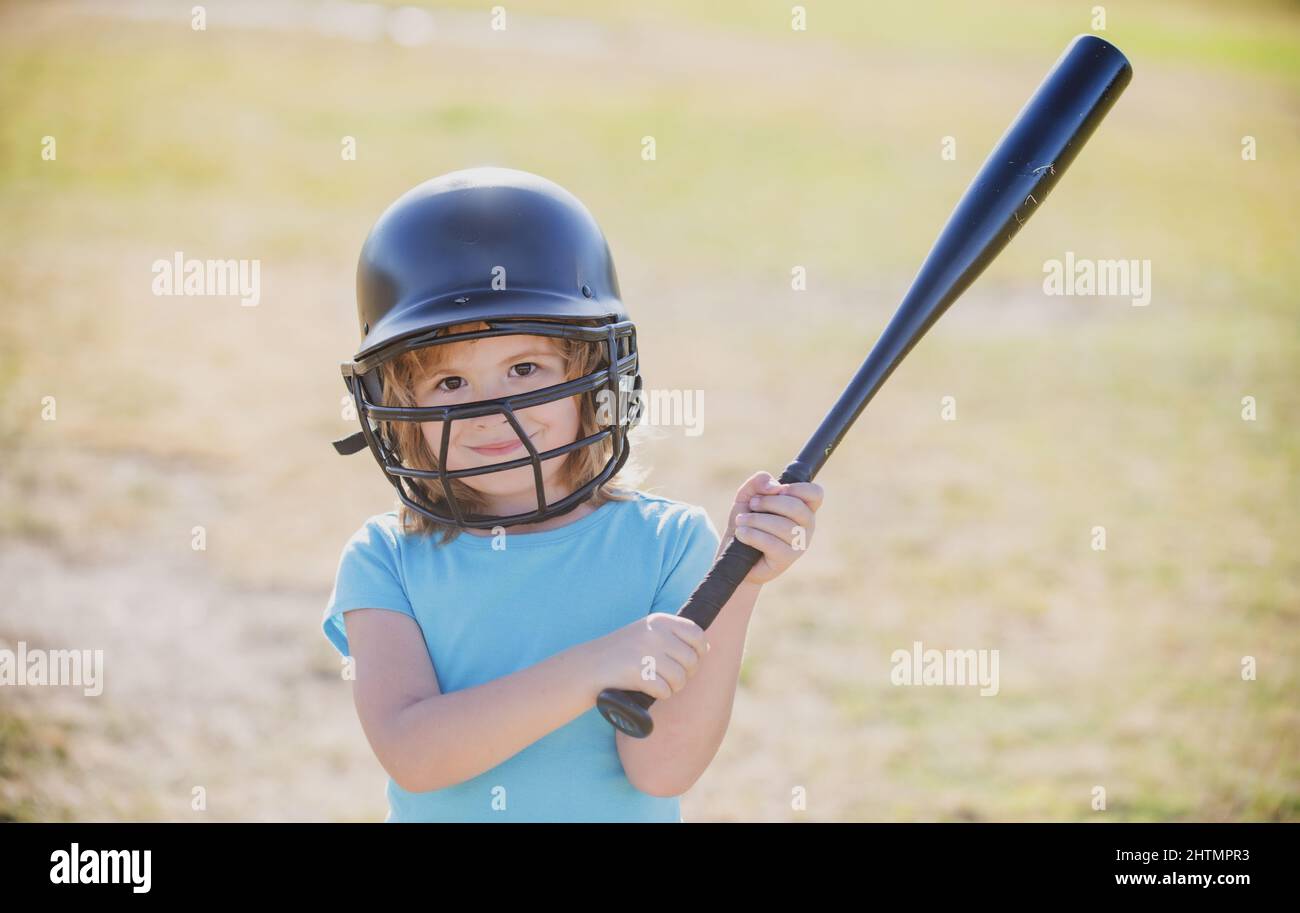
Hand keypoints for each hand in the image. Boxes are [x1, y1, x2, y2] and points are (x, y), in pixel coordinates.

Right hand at [584, 613, 708, 702]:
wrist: (589, 666)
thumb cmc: (622, 652)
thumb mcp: (647, 633)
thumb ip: (674, 636)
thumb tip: (705, 647)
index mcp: (659, 621)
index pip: (697, 634)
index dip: (699, 650)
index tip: (688, 660)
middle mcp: (655, 634)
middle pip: (691, 660)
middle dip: (685, 674)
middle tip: (670, 676)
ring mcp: (646, 653)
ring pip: (680, 678)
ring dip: (673, 686)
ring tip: (660, 683)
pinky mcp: (638, 673)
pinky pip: (665, 690)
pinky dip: (660, 694)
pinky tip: (649, 689)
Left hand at [722, 471, 824, 585]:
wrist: (734, 555)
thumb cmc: (745, 523)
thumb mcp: (747, 496)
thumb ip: (759, 482)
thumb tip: (774, 486)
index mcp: (803, 508)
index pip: (815, 493)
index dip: (798, 488)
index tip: (778, 491)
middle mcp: (806, 526)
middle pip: (797, 507)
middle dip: (769, 502)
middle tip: (752, 505)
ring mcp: (799, 544)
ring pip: (783, 526)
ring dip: (755, 520)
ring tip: (741, 521)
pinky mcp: (786, 559)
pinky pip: (771, 543)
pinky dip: (752, 535)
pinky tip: (741, 534)